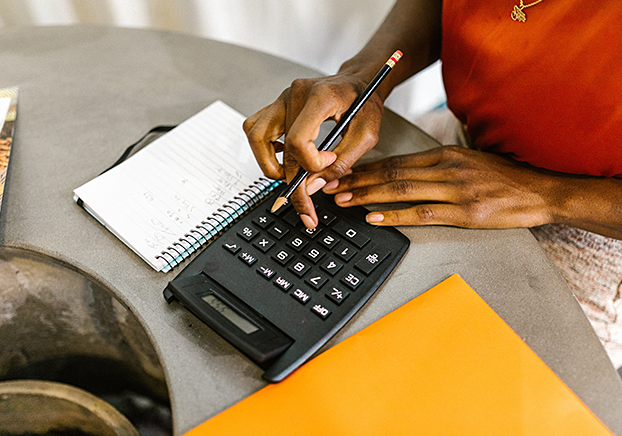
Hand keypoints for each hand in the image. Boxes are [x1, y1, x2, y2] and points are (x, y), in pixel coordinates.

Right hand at [243, 73, 383, 227]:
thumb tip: (313, 186)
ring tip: (289, 178)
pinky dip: (264, 149)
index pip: (298, 140)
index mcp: (319, 98)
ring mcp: (282, 98)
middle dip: (292, 183)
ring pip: (256, 137)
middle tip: (305, 207)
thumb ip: (342, 162)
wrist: (359, 81)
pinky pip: (255, 129)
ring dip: (269, 164)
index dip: (310, 163)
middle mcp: (294, 94)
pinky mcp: (277, 105)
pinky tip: (283, 157)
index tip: (328, 164)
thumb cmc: (364, 103)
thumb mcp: (366, 135)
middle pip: (281, 148)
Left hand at [323, 145, 556, 228]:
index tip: (342, 172)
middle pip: (392, 173)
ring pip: (402, 190)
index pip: (395, 160)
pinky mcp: (466, 213)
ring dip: (367, 196)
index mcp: (445, 154)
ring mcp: (456, 190)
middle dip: (356, 180)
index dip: (364, 167)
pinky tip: (375, 217)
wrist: (540, 191)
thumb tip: (402, 172)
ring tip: (343, 200)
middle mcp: (447, 168)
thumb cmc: (502, 178)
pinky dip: (395, 215)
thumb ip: (437, 165)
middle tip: (329, 186)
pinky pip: (423, 214)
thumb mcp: (468, 160)